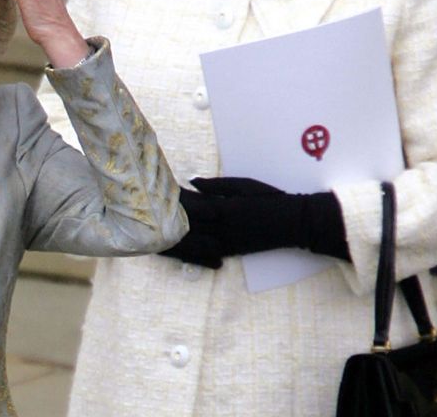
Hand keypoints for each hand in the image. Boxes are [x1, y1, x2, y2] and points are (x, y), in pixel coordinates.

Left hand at [159, 177, 348, 267]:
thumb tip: (192, 182)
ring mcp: (226, 242)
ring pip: (191, 243)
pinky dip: (188, 253)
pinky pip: (204, 254)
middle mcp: (221, 227)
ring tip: (148, 238)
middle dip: (162, 222)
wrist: (295, 223)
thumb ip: (217, 185)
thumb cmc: (271, 199)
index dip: (169, 201)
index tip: (152, 194)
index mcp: (223, 207)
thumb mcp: (245, 185)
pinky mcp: (232, 252)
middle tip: (141, 217)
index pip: (188, 204)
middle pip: (184, 226)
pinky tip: (174, 251)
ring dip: (169, 241)